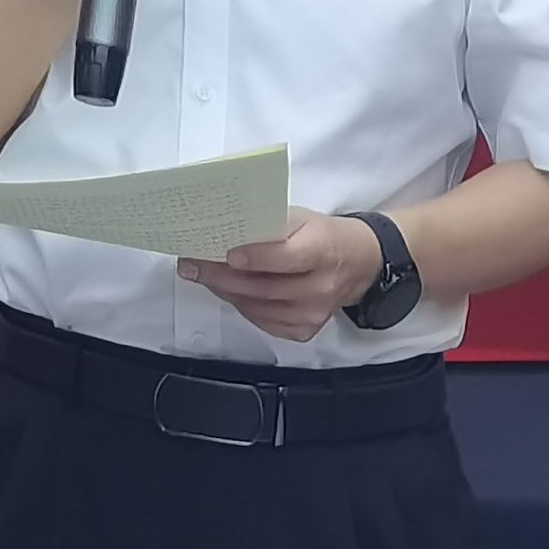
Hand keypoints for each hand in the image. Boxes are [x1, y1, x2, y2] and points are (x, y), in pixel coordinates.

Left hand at [179, 208, 381, 341]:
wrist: (359, 263)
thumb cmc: (321, 235)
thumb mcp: (300, 218)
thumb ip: (267, 224)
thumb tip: (221, 228)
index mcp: (322, 250)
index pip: (285, 258)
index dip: (254, 258)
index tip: (226, 254)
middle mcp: (321, 287)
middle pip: (263, 287)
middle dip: (220, 276)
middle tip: (190, 265)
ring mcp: (314, 313)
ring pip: (258, 307)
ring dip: (225, 291)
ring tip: (202, 275)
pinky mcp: (306, 329)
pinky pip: (264, 321)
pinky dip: (242, 305)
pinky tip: (230, 290)